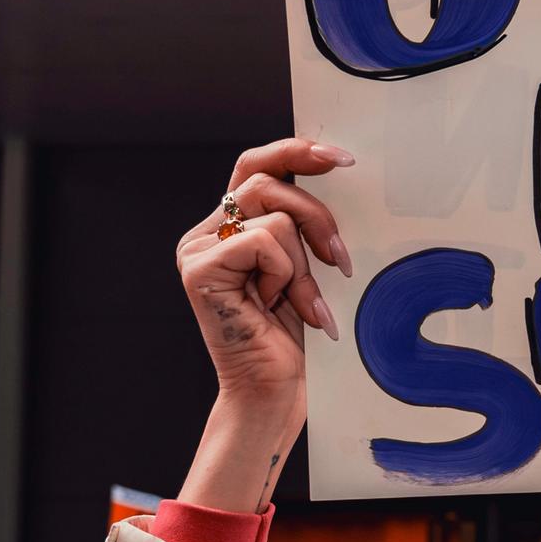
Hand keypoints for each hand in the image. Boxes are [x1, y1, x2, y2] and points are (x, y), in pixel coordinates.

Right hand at [174, 139, 353, 512]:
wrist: (271, 389)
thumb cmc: (290, 335)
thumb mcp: (303, 268)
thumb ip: (301, 226)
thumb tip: (331, 175)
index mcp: (228, 227)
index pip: (255, 166)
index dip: (296, 152)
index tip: (343, 159)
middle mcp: (206, 233)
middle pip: (266, 180)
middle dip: (317, 215)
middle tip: (339, 258)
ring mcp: (197, 250)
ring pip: (275, 215)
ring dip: (304, 263)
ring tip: (304, 303)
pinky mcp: (199, 269)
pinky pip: (265, 241)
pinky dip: (288, 276)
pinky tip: (282, 309)